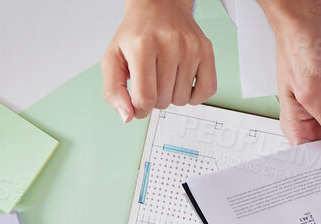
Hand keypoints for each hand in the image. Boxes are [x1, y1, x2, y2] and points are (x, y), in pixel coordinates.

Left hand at [102, 0, 216, 121]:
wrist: (159, 6)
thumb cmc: (136, 34)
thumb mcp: (113, 59)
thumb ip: (113, 90)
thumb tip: (127, 116)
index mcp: (142, 45)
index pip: (145, 98)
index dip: (139, 109)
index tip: (137, 102)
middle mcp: (169, 43)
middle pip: (163, 101)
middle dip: (155, 98)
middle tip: (151, 79)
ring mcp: (190, 47)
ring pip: (182, 100)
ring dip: (172, 95)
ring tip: (165, 76)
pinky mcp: (206, 50)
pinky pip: (206, 90)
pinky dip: (194, 95)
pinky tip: (183, 83)